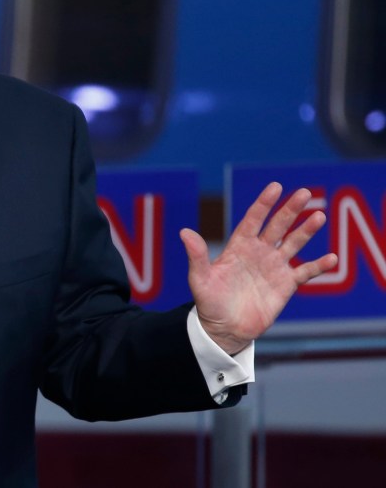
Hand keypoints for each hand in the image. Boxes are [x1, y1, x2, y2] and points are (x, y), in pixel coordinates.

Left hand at [182, 182, 337, 355]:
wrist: (224, 329)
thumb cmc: (209, 302)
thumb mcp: (200, 279)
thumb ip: (196, 256)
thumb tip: (184, 232)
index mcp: (239, 247)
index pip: (253, 220)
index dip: (264, 203)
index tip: (276, 187)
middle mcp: (259, 252)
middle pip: (277, 226)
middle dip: (290, 210)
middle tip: (305, 192)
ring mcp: (274, 267)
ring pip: (294, 243)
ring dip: (306, 230)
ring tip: (319, 216)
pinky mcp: (286, 285)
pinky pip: (305, 272)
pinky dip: (318, 266)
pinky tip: (332, 258)